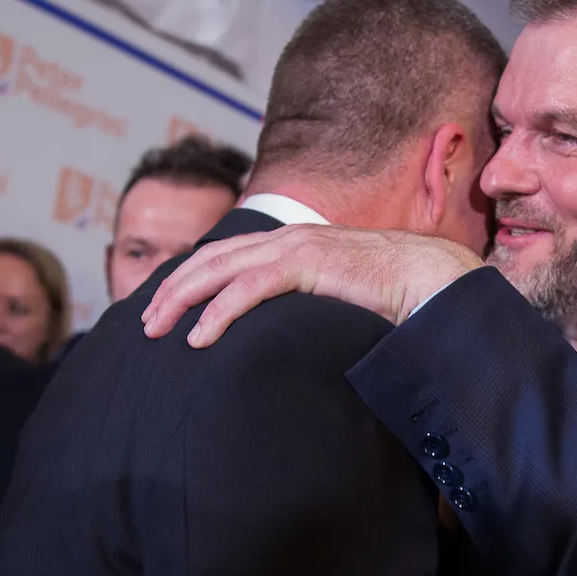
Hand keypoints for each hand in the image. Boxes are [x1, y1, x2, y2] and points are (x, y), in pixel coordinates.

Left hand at [141, 224, 481, 347]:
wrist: (431, 279)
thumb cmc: (393, 296)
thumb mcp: (336, 297)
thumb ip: (307, 305)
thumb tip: (287, 336)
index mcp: (292, 243)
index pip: (225, 255)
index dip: (189, 279)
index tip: (163, 307)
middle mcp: (287, 238)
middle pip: (210, 259)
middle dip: (171, 290)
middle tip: (145, 323)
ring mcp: (296, 247)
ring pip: (219, 270)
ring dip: (182, 300)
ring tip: (158, 331)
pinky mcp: (307, 263)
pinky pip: (250, 287)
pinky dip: (218, 312)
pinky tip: (198, 337)